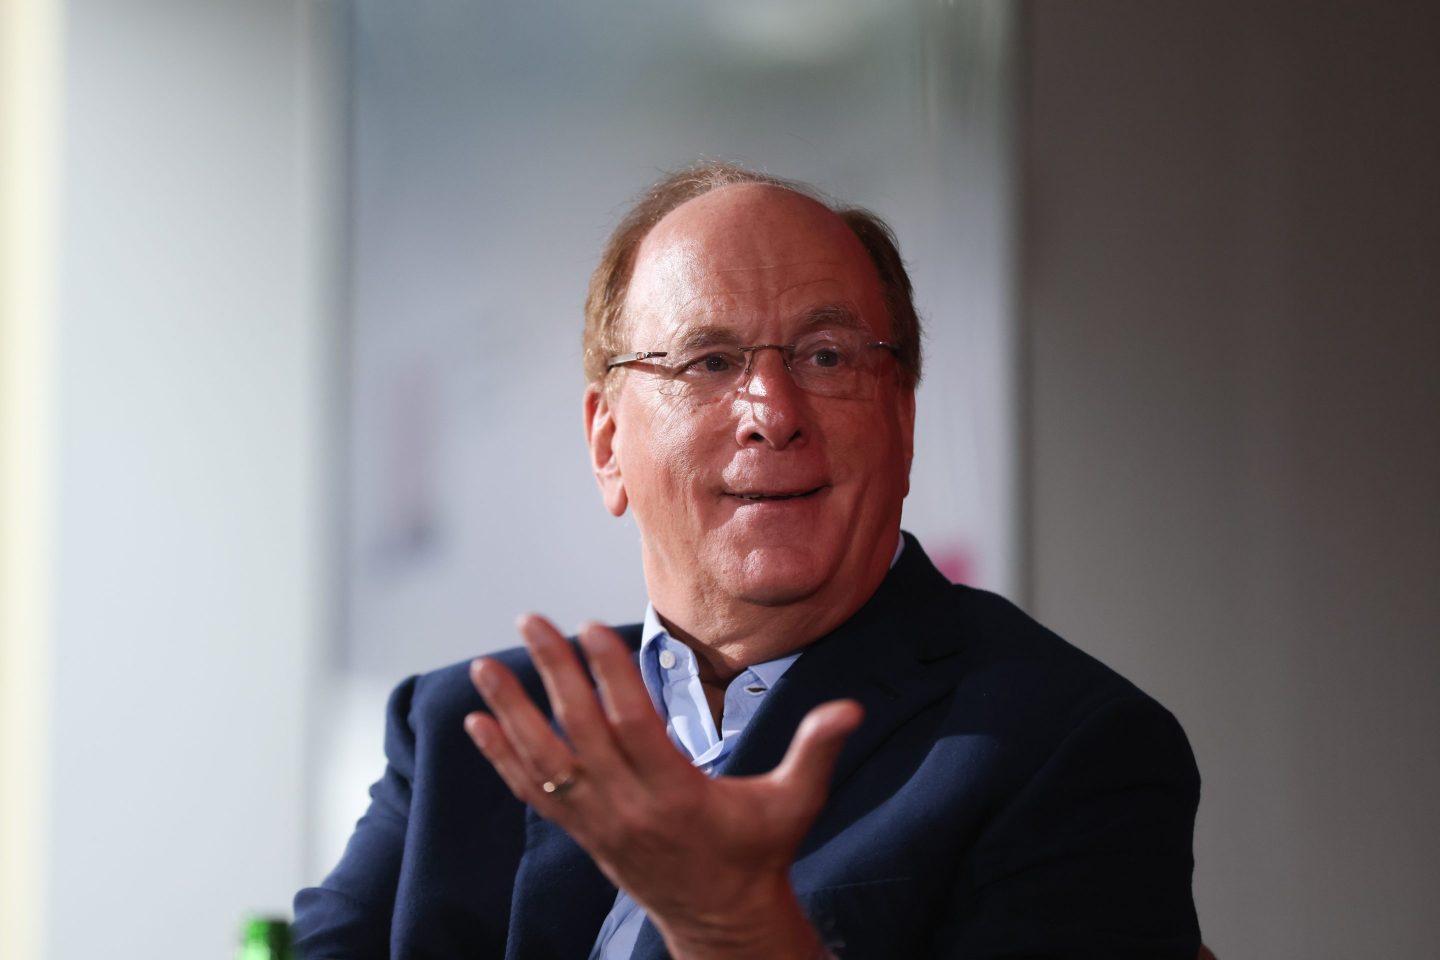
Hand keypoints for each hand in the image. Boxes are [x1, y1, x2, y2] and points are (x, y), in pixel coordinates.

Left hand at [464, 614, 860, 959]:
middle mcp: (629, 808)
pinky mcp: (583, 831)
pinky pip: (532, 792)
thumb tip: (851, 709)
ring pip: (544, 762)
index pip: (634, 727)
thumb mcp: (796, 802)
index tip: (592, 628)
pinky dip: (502, 757)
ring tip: (484, 665)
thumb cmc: (760, 851)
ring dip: (512, 712)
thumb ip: (816, 751)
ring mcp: (599, 822)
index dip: (611, 676)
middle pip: (581, 732)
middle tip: (533, 620)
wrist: (723, 918)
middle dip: (554, 673)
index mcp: (678, 795)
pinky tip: (478, 722)